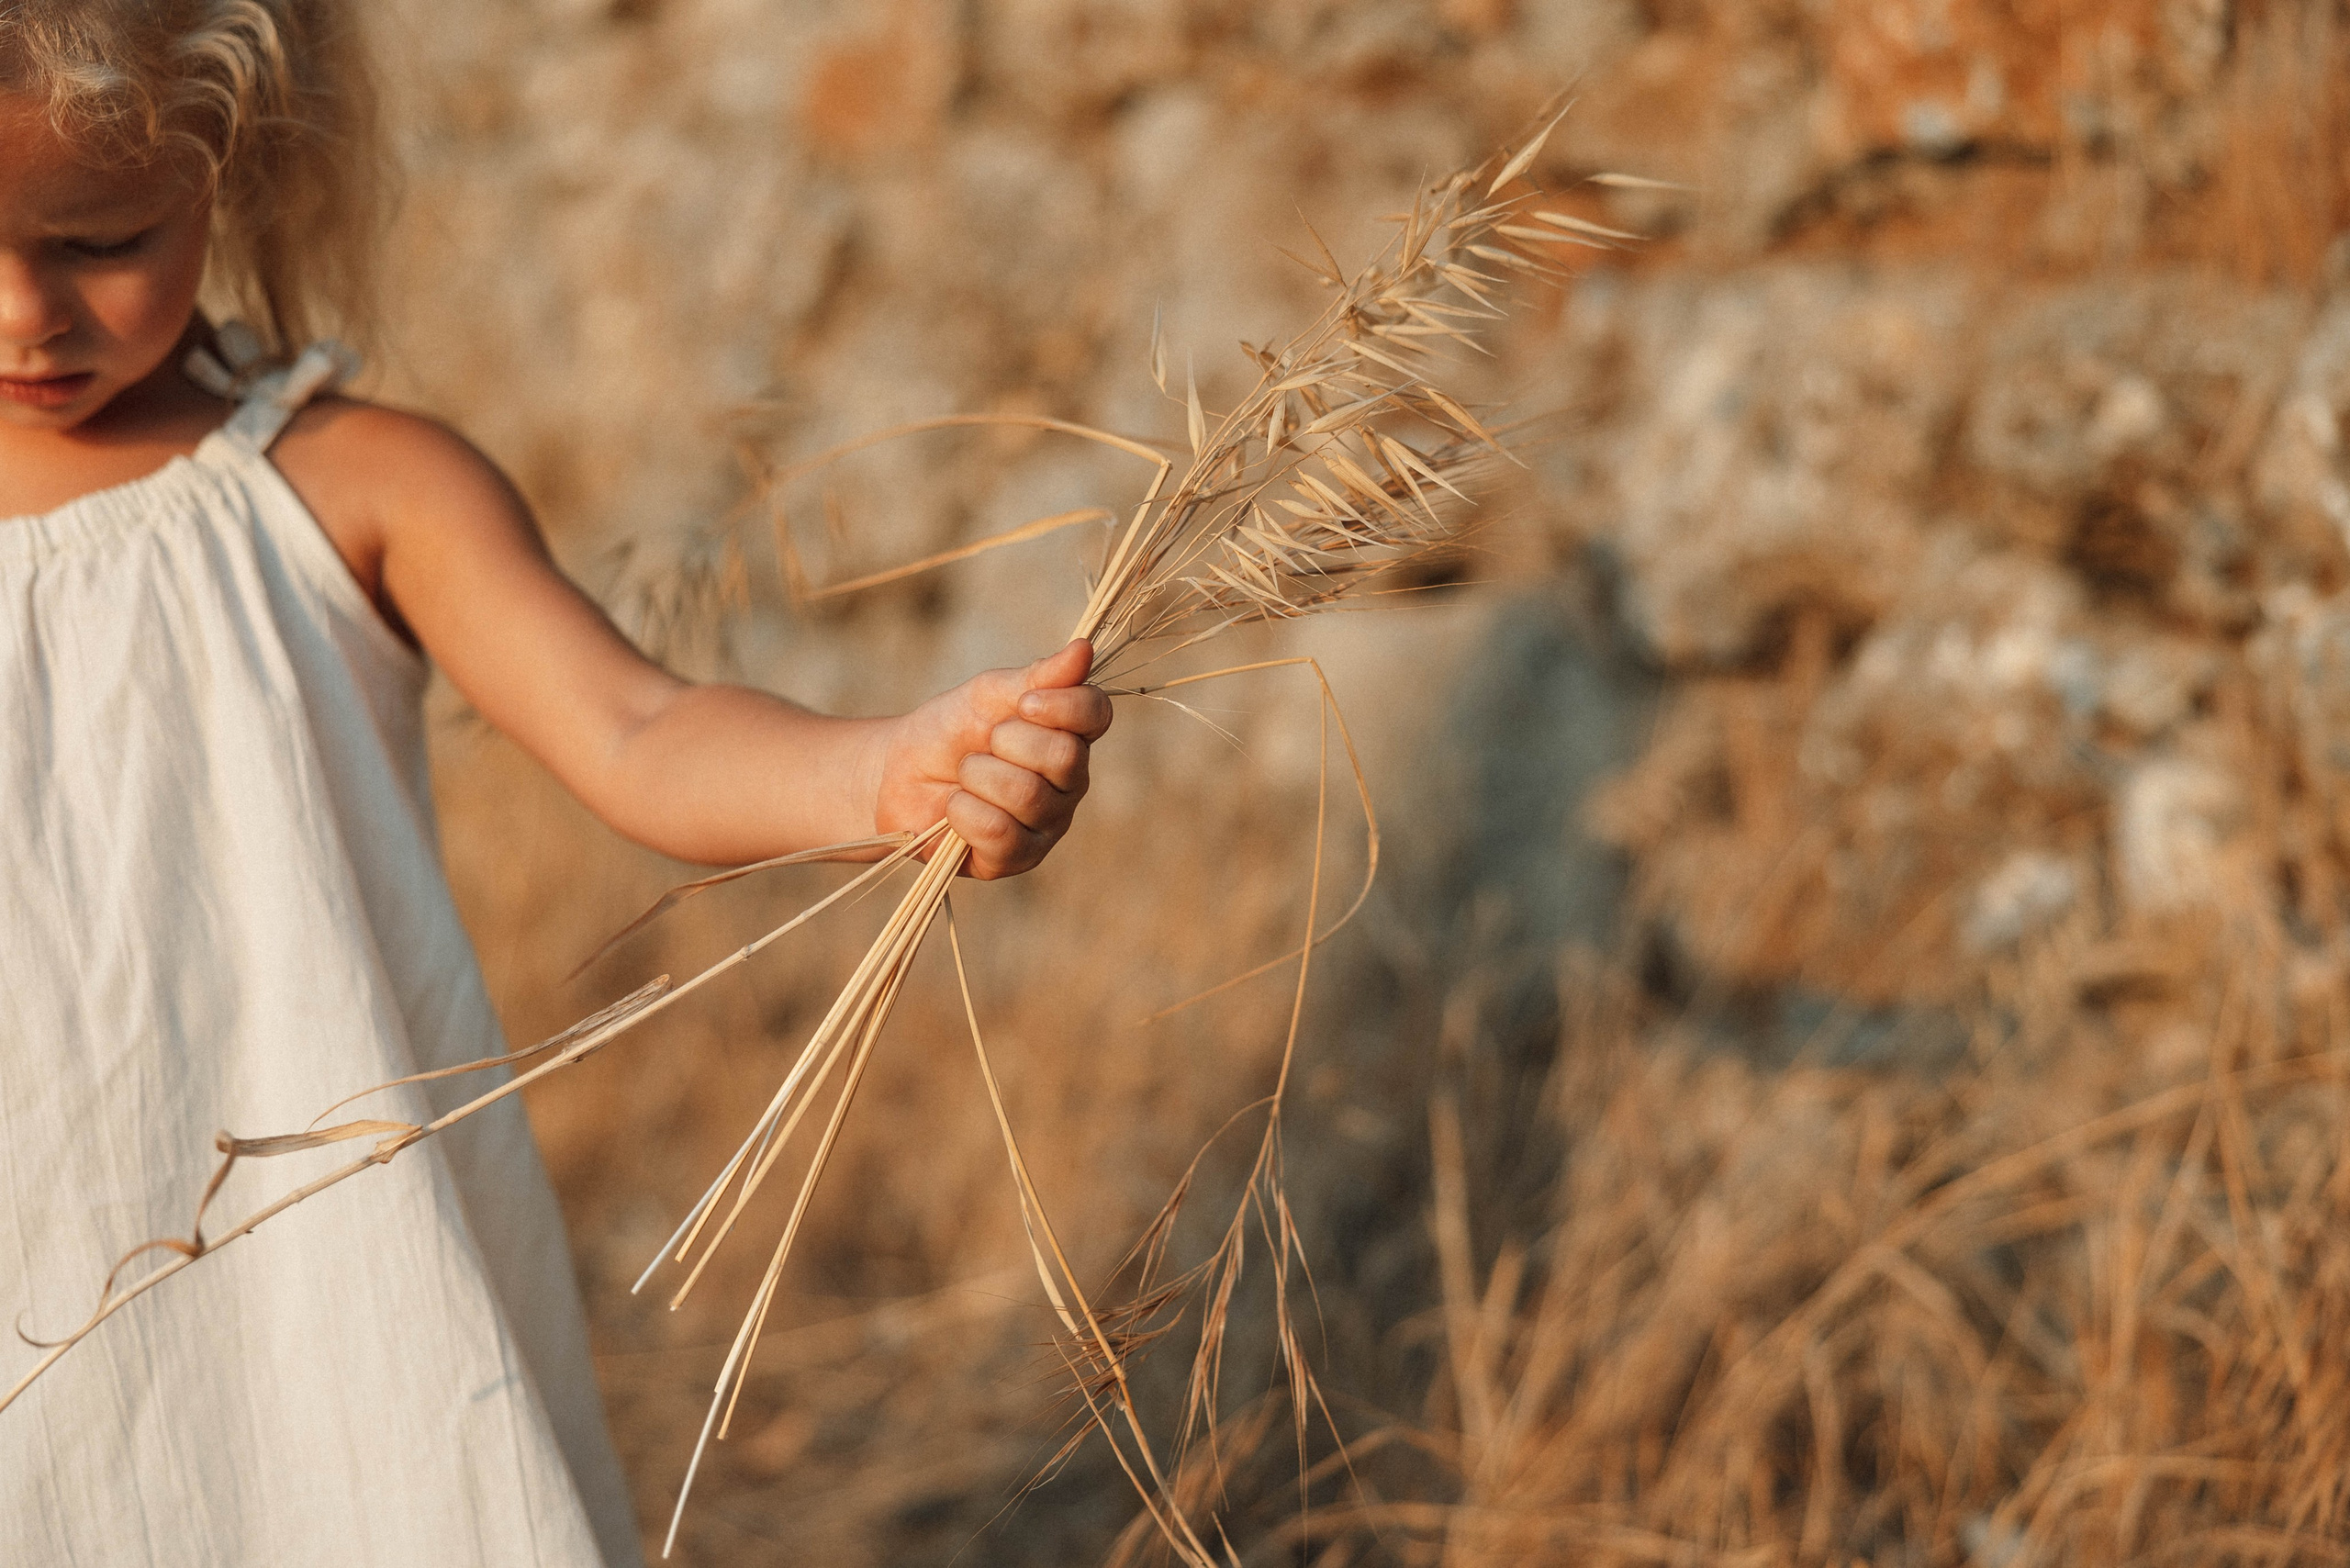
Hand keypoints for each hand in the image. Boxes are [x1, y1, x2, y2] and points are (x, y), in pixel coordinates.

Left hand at [869, 640, 1113, 879]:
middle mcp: (1070, 782)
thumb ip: (1038, 676)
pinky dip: (964, 812)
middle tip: (983, 743)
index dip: (1065, 707)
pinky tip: (955, 808)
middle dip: (1008, 742)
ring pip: (1028, 795)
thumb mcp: (989, 694)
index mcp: (1070, 735)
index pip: (1097, 714)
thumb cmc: (951, 730)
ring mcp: (1047, 823)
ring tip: (964, 775)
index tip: (1024, 703)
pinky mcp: (1018, 858)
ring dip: (978, 776)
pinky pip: (1000, 832)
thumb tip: (1083, 649)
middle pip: (1065, 756)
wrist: (897, 774)